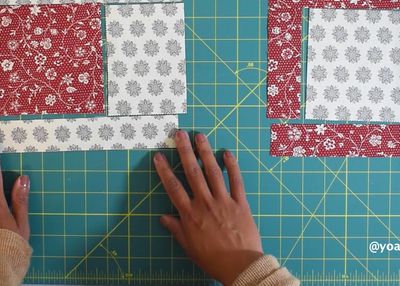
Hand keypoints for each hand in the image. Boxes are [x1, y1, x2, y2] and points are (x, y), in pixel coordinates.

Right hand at [153, 130, 262, 285]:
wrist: (239, 265)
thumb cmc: (212, 258)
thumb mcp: (189, 246)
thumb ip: (177, 229)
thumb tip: (164, 217)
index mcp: (190, 214)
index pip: (174, 188)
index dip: (165, 171)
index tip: (159, 156)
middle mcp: (205, 203)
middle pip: (193, 172)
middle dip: (184, 151)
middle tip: (179, 134)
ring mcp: (223, 201)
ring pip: (213, 172)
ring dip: (205, 152)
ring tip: (199, 136)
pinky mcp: (240, 203)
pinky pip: (236, 181)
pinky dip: (232, 166)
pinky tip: (227, 153)